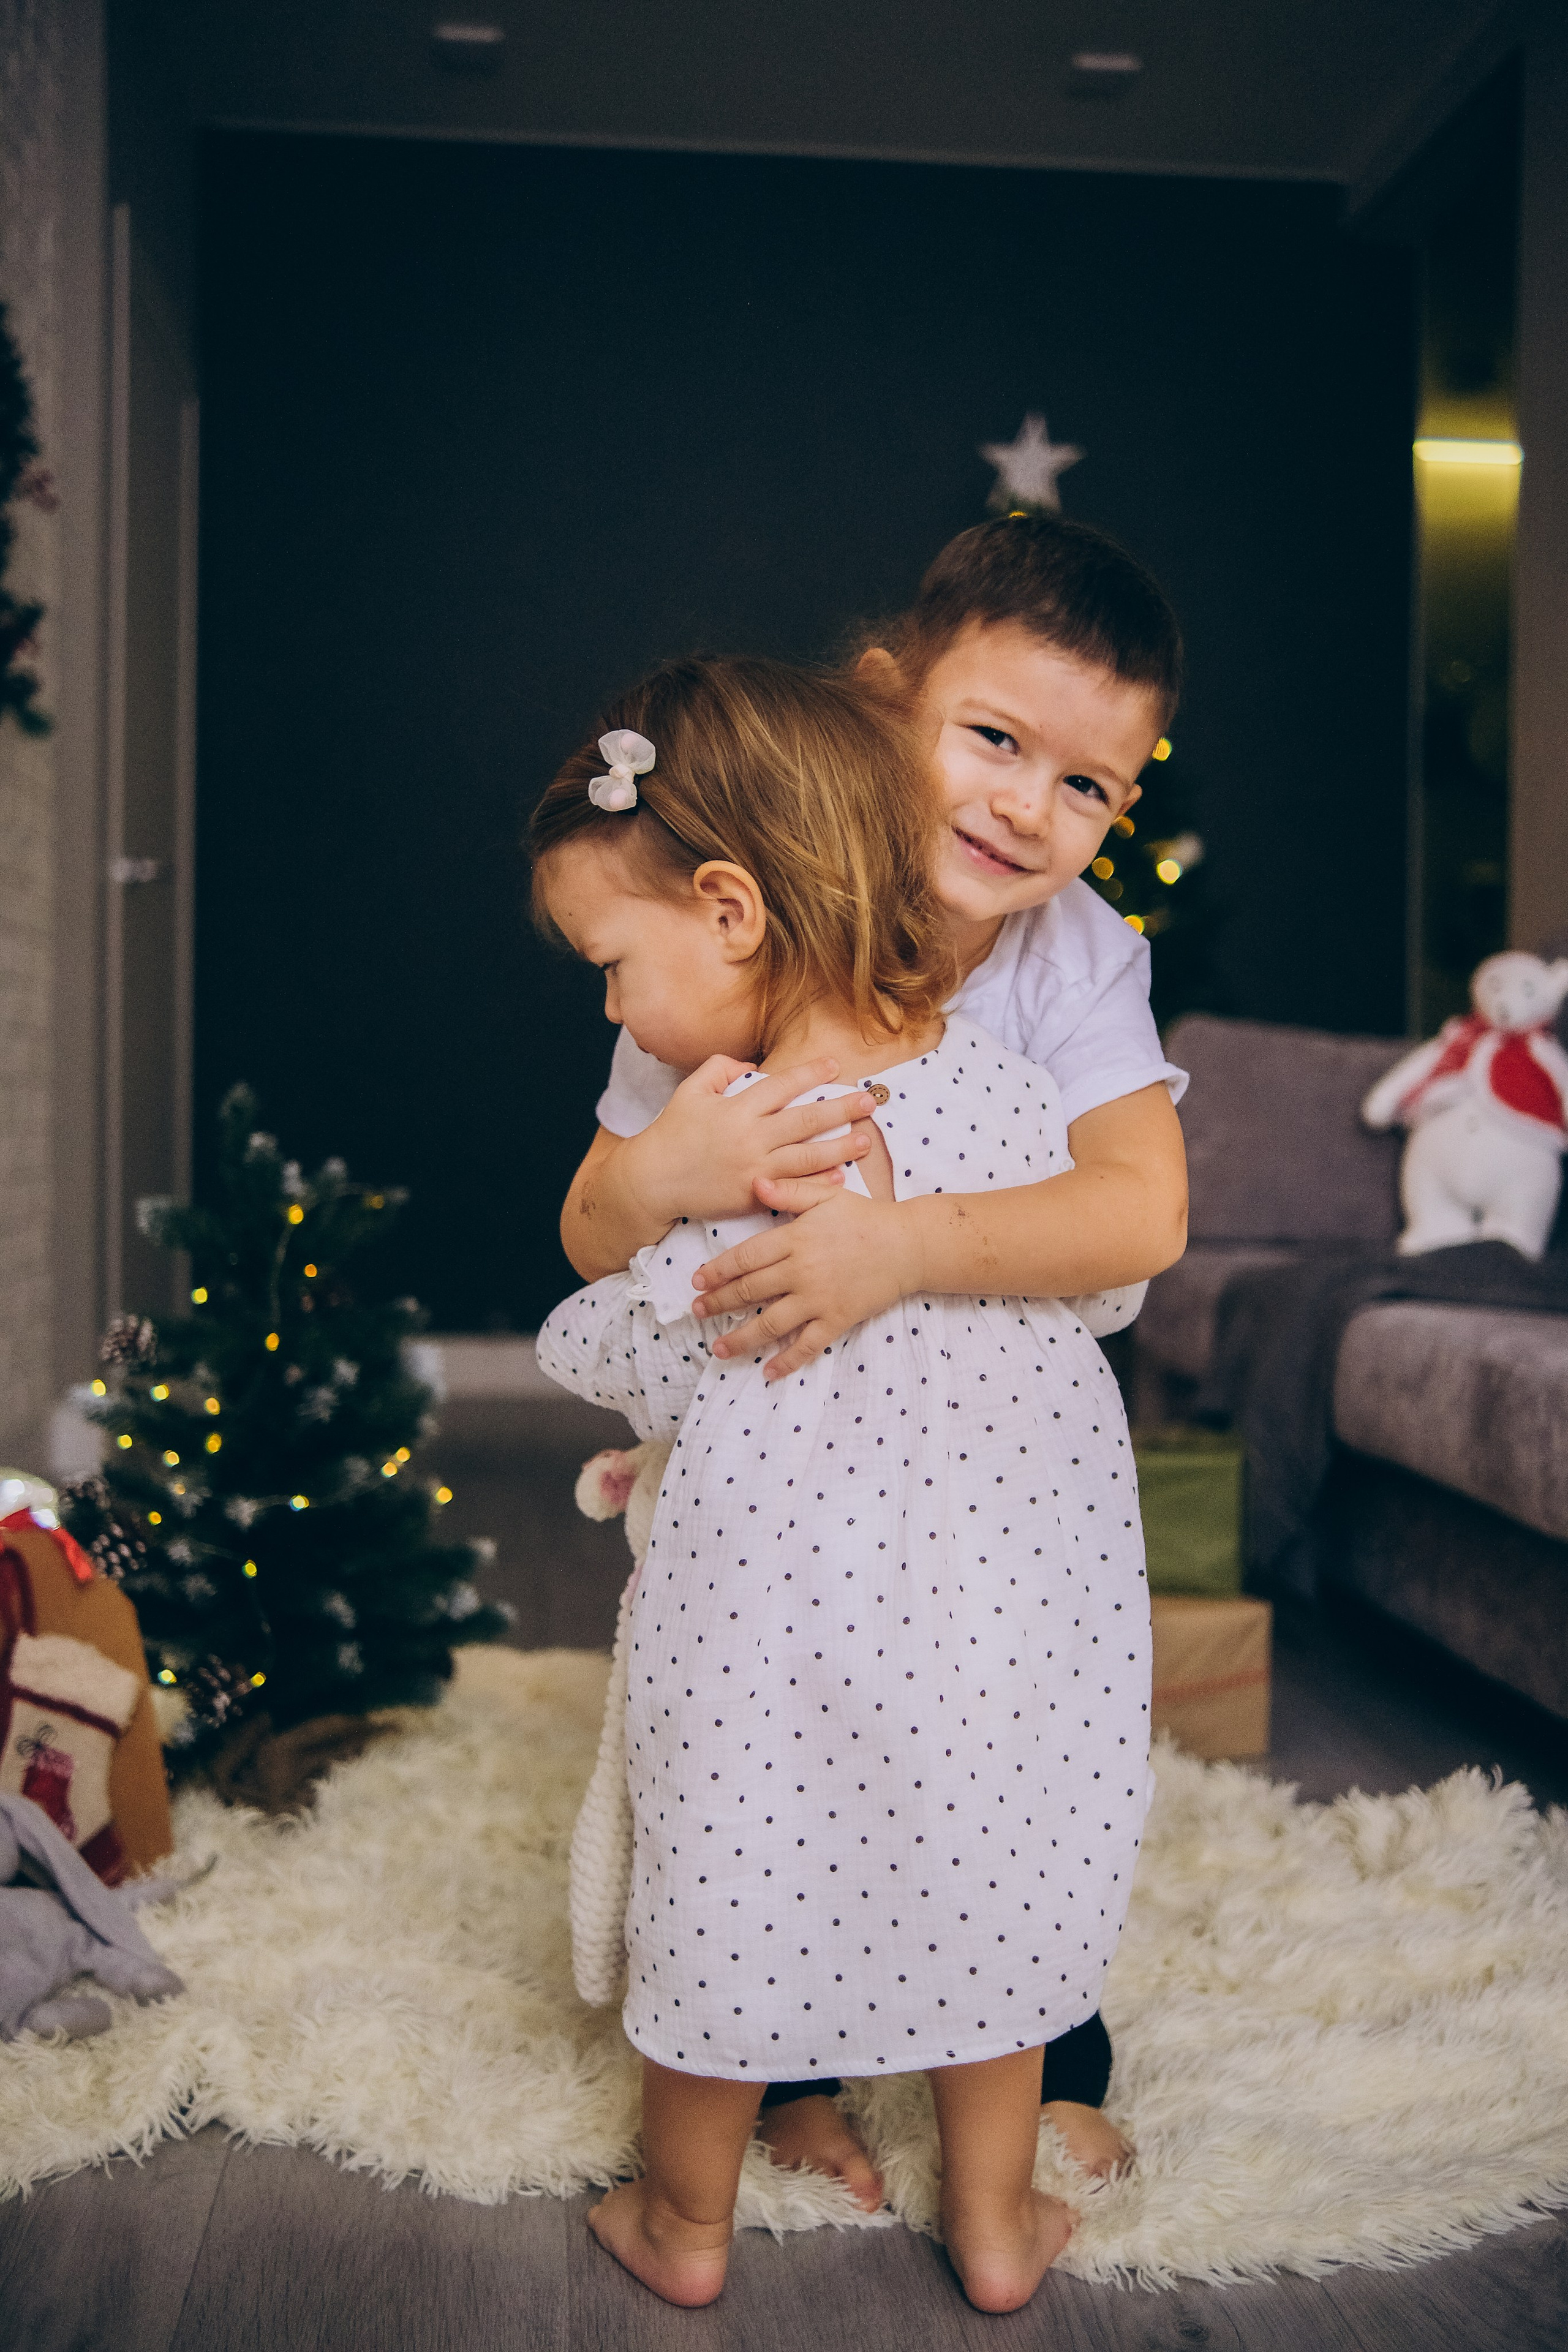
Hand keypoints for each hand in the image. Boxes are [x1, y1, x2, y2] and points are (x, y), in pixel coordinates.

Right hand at [622, 1058, 879, 1229]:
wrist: (653, 1181)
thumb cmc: (671, 1133)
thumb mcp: (689, 1091)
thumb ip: (718, 1068)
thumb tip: (750, 1064)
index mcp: (736, 1108)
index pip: (781, 1085)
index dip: (810, 1073)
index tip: (834, 1065)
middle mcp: (750, 1137)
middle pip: (805, 1120)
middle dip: (840, 1109)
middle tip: (870, 1101)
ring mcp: (754, 1168)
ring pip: (805, 1156)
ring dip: (839, 1147)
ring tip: (865, 1141)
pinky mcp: (752, 1195)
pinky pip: (792, 1188)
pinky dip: (817, 1183)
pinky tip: (839, 1177)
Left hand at [693, 1188, 923, 1378]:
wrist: (908, 1245)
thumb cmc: (866, 1217)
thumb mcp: (827, 1195)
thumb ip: (790, 1191)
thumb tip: (755, 1183)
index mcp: (795, 1239)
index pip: (745, 1258)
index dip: (717, 1271)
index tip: (697, 1282)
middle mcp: (802, 1271)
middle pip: (750, 1291)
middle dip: (719, 1303)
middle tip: (697, 1312)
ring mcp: (819, 1298)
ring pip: (771, 1323)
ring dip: (741, 1338)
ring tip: (718, 1348)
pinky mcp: (837, 1318)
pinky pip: (808, 1344)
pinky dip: (787, 1360)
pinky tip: (768, 1371)